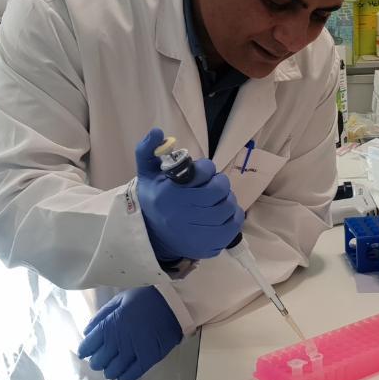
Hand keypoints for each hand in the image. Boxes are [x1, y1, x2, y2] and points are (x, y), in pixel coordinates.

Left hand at [77, 286, 182, 379]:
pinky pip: (129, 376)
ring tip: (115, 363)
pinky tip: (125, 370)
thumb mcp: (120, 299)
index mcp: (109, 325)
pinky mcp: (146, 360)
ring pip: (112, 372)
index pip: (87, 347)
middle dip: (98, 360)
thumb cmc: (144, 298)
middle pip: (98, 362)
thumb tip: (87, 331)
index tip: (88, 350)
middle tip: (104, 355)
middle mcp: (117, 341)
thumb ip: (101, 315)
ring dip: (110, 369)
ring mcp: (132, 352)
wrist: (171, 303)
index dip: (85, 350)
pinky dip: (124, 376)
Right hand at [135, 128, 243, 260]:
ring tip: (218, 199)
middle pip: (220, 193)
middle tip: (214, 184)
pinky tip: (223, 214)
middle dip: (220, 184)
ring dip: (227, 200)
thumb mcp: (146, 173)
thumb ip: (148, 150)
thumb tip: (157, 132)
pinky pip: (232, 230)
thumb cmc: (153, 198)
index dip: (207, 169)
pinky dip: (232, 218)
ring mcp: (195, 234)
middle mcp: (182, 215)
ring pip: (228, 210)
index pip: (204, 174)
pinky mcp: (206, 247)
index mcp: (169, 195)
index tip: (202, 171)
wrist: (150, 235)